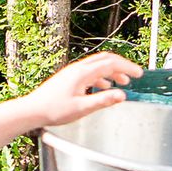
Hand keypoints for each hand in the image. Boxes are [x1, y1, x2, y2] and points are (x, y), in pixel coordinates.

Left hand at [16, 52, 140, 134]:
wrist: (32, 110)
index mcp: (83, 73)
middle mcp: (78, 69)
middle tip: (134, 75)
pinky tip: (103, 87)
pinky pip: (89, 72)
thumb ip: (103, 100)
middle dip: (122, 66)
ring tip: (122, 83)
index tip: (140, 74)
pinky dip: (101, 77)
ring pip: (97, 66)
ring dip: (112, 72)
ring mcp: (72, 72)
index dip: (127, 68)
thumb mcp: (81, 108)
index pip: (111, 64)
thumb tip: (122, 95)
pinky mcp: (68, 78)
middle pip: (105, 60)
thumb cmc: (53, 110)